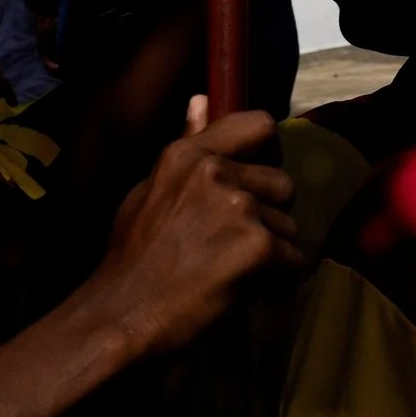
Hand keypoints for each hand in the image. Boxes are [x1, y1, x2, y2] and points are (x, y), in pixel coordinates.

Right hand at [75, 98, 298, 359]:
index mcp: (188, 155)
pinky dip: (278, 282)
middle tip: (234, 248)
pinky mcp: (259, 247)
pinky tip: (247, 294)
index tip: (259, 181)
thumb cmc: (131, 261)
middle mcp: (216, 173)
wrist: (120, 318)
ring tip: (233, 274)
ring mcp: (240, 208)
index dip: (268, 153)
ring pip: (289, 227)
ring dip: (272, 253)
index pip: (258, 125)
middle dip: (269, 217)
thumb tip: (201, 98)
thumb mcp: (148, 192)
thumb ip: (187, 146)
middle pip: (282, 185)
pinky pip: (295, 261)